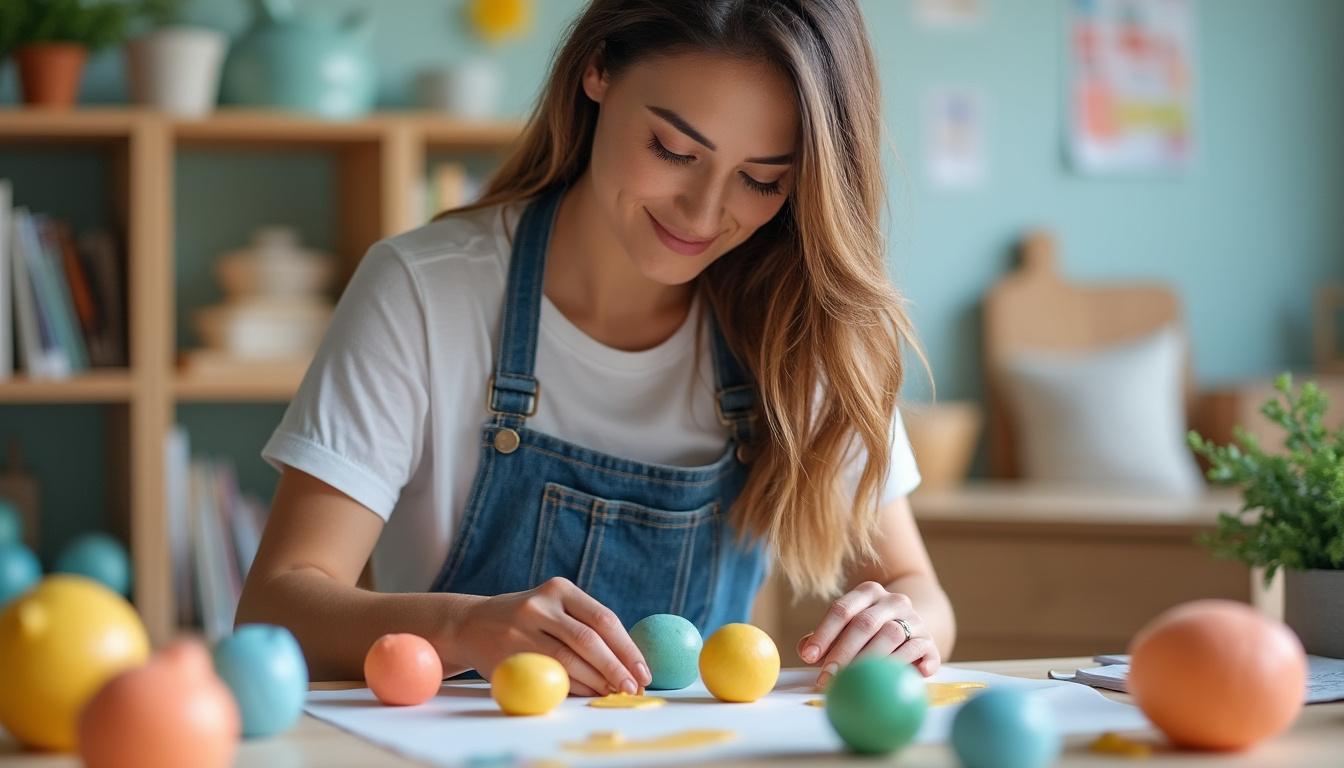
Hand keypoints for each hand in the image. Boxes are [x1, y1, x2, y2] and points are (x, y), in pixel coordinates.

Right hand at [451, 577, 650, 696]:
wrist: (471, 624)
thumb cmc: (528, 620)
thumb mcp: (553, 607)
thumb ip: (586, 625)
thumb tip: (631, 662)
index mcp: (560, 589)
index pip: (603, 618)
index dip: (627, 648)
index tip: (643, 671)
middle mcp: (540, 605)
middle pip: (589, 640)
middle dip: (616, 668)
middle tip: (633, 688)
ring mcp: (521, 629)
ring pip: (568, 660)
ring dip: (597, 682)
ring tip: (615, 693)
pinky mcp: (509, 653)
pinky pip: (548, 674)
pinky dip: (573, 687)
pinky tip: (588, 693)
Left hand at [797, 581, 940, 688]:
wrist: (913, 625)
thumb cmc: (870, 630)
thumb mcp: (848, 626)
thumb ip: (825, 638)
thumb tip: (805, 651)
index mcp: (868, 592)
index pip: (842, 609)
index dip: (823, 634)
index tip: (809, 657)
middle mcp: (892, 601)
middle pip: (865, 623)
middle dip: (843, 651)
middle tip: (828, 676)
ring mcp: (914, 619)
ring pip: (893, 635)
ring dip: (871, 660)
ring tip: (855, 681)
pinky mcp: (929, 640)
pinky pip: (920, 650)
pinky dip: (911, 663)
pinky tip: (898, 675)